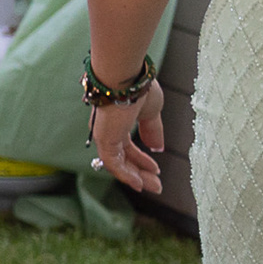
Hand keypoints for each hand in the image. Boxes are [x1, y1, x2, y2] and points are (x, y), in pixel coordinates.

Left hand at [91, 79, 166, 193]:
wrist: (127, 76)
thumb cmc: (138, 87)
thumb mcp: (151, 112)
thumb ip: (152, 131)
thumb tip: (158, 147)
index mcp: (117, 122)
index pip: (127, 147)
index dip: (141, 160)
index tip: (155, 169)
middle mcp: (109, 131)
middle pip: (123, 158)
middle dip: (141, 173)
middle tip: (156, 186)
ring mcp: (105, 136)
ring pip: (119, 164)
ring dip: (136, 177)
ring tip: (153, 187)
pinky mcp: (105, 140)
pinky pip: (113, 163)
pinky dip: (126, 175)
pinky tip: (138, 184)